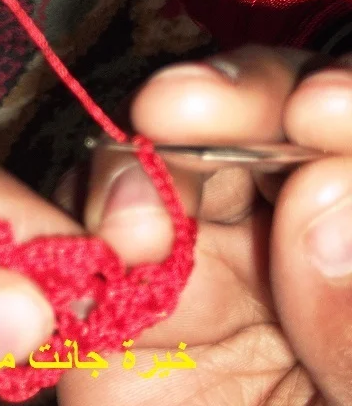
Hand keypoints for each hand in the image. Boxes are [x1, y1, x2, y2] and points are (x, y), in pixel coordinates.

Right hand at [56, 46, 351, 405]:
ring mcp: (197, 268)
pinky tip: (101, 249)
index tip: (318, 114)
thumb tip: (322, 194)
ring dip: (140, 167)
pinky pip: (84, 235)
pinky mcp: (113, 304)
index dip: (343, 104)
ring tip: (134, 225)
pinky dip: (79, 223)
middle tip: (182, 105)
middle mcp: (290, 240)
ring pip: (163, 162)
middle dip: (233, 101)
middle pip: (267, 125)